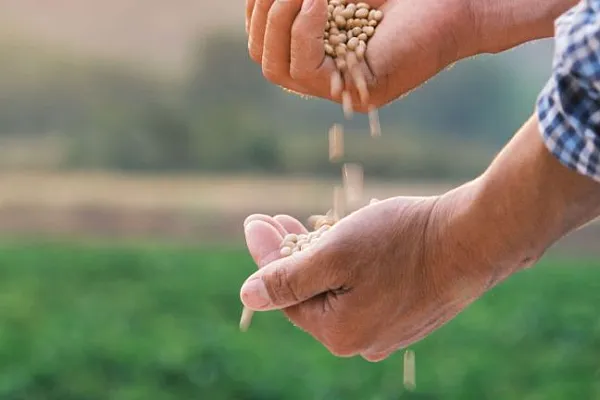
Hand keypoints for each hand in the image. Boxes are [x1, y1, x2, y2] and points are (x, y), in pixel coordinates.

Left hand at [240, 187, 501, 361]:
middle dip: (290, 253)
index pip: (286, 295)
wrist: (475, 238)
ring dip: (320, 256)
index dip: (267, 257)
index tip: (254, 221)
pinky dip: (351, 265)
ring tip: (306, 223)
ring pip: (341, 290)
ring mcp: (390, 330)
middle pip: (313, 293)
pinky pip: (367, 290)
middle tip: (274, 218)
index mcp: (340, 333)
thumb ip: (287, 280)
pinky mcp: (410, 314)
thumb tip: (248, 296)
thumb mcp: (335, 255)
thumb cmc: (403, 242)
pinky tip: (347, 240)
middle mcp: (364, 341)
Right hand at [245, 0, 475, 110]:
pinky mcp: (358, 93)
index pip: (264, 40)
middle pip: (263, 56)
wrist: (456, 4)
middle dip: (262, 14)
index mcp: (319, 50)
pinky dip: (304, 31)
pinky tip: (318, 2)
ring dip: (278, 21)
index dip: (256, 10)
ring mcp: (340, 88)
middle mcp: (324, 74)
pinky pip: (305, 70)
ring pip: (275, 66)